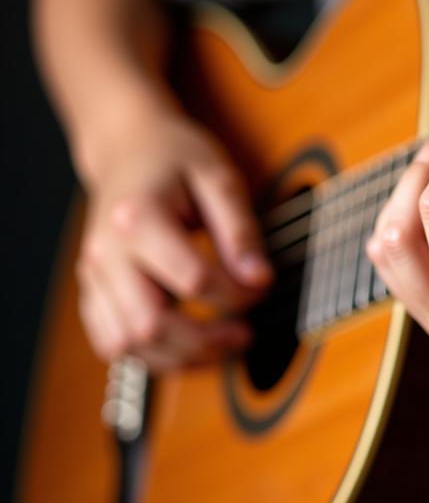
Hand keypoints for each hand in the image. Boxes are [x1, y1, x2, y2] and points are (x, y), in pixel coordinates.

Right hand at [75, 110, 272, 371]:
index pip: (192, 279)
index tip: (262, 286)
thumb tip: (259, 280)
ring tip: (222, 343)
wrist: (127, 147)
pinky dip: (152, 355)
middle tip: (245, 333)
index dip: (237, 294)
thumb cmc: (175, 157)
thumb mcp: (219, 177)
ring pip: (127, 345)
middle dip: (205, 340)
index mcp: (137, 217)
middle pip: (149, 324)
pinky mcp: (92, 291)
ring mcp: (92, 275)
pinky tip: (189, 344)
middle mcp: (105, 252)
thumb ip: (240, 230)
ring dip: (179, 356)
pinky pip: (112, 343)